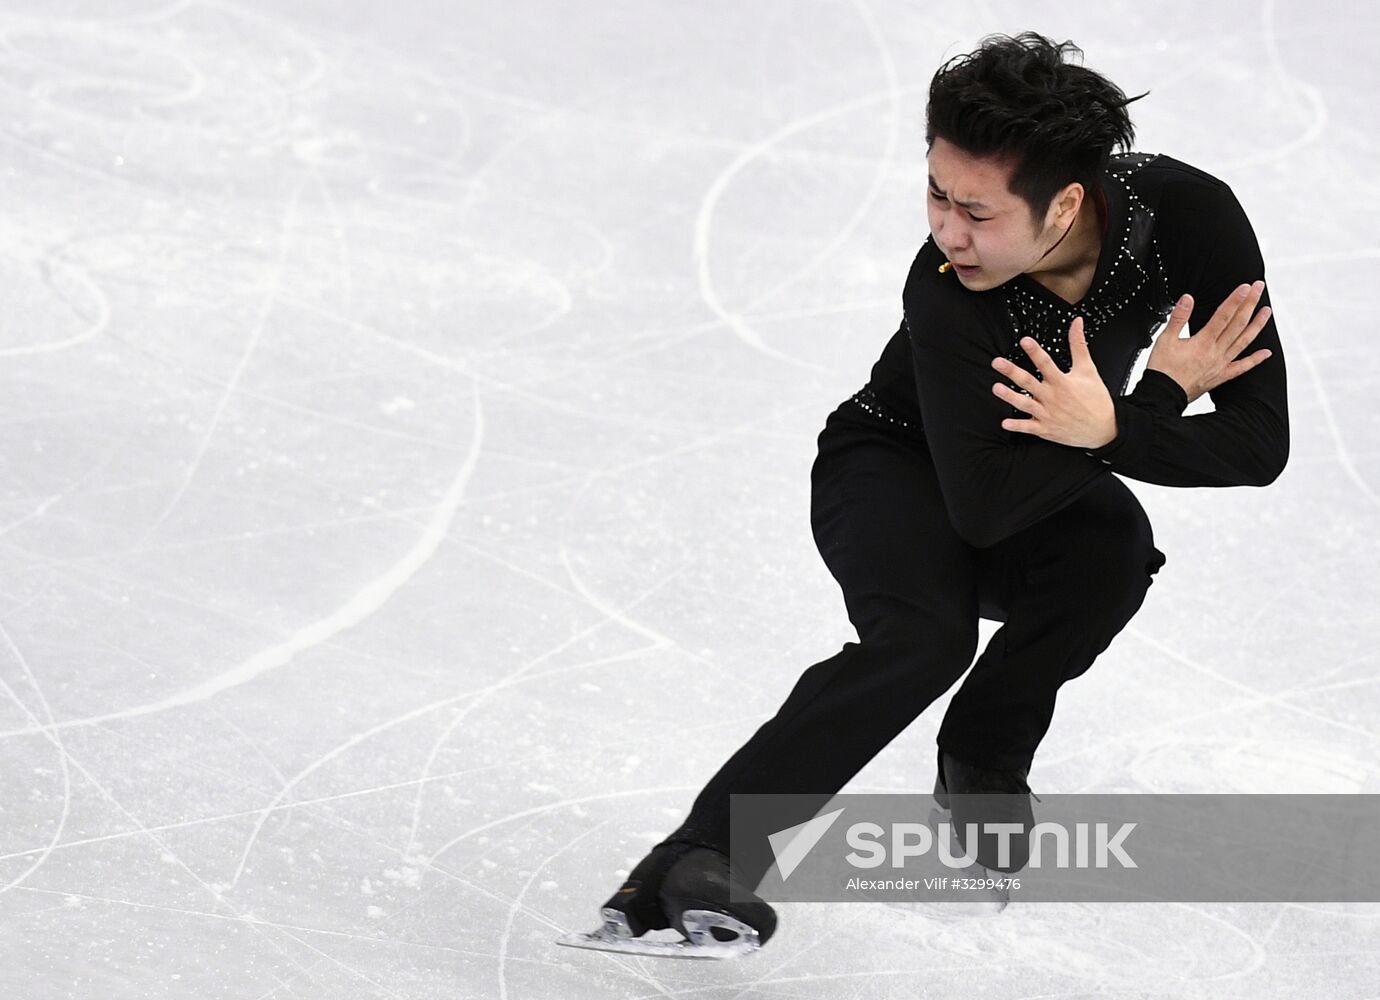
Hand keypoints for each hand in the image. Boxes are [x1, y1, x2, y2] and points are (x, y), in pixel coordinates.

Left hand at [990, 317, 1116, 448]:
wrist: (1103, 428)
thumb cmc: (1095, 399)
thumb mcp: (1088, 370)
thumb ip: (1079, 345)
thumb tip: (1077, 323)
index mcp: (1062, 382)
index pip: (1046, 363)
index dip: (1035, 351)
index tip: (1025, 341)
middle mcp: (1052, 397)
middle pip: (1029, 382)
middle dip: (1012, 372)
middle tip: (998, 363)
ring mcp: (1048, 414)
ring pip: (1025, 404)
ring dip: (1010, 397)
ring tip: (996, 388)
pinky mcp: (1046, 428)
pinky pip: (1029, 427)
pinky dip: (1017, 426)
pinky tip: (1004, 423)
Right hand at [1146, 281, 1272, 403]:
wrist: (1163, 396)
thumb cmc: (1162, 370)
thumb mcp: (1165, 340)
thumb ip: (1178, 318)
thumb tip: (1187, 299)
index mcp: (1202, 342)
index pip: (1223, 316)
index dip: (1235, 300)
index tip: (1245, 287)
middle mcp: (1216, 352)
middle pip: (1237, 324)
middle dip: (1249, 304)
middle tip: (1258, 289)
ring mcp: (1221, 364)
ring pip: (1244, 342)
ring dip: (1257, 325)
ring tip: (1267, 311)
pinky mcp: (1220, 376)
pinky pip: (1241, 367)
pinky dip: (1255, 360)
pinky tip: (1266, 353)